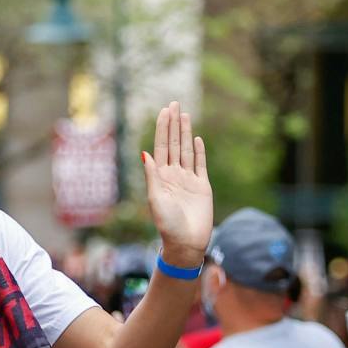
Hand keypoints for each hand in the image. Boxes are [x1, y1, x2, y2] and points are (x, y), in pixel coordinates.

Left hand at [142, 102, 211, 265]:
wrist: (186, 243)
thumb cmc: (167, 224)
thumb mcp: (155, 199)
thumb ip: (152, 176)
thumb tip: (144, 154)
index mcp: (160, 176)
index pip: (161, 146)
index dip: (162, 128)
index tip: (163, 111)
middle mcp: (173, 175)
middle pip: (174, 143)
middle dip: (173, 124)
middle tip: (174, 103)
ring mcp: (188, 179)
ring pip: (186, 150)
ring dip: (185, 132)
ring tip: (184, 114)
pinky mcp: (202, 186)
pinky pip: (200, 164)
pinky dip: (199, 151)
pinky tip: (196, 138)